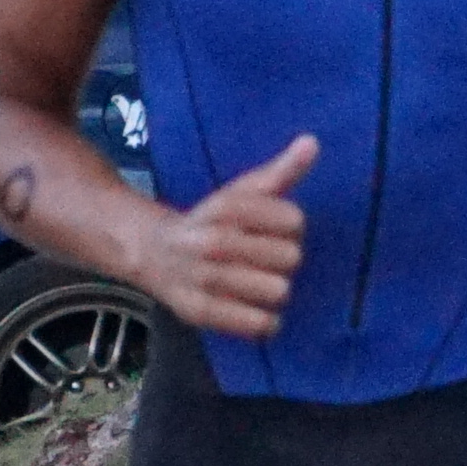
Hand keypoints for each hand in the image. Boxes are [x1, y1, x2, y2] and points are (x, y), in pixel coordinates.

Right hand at [143, 134, 319, 337]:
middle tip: (264, 259)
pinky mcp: (199, 311)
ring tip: (259, 284)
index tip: (275, 227)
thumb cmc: (212, 221)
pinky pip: (257, 323)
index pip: (293, 220)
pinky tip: (258, 312)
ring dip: (275, 289)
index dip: (292, 227)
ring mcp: (204, 278)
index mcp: (227, 207)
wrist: (153, 253)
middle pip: (290, 256)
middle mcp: (213, 241)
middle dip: (284, 259)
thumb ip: (281, 171)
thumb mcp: (243, 193)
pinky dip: (266, 321)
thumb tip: (312, 142)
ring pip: (277, 290)